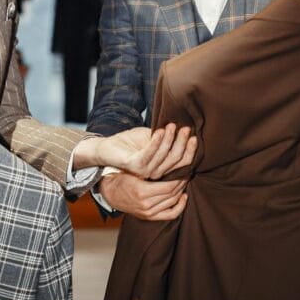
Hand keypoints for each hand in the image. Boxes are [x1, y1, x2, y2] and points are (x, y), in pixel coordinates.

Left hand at [74, 123, 196, 178]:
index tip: (194, 135)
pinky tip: (160, 131)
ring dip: (170, 139)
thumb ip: (166, 139)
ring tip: (172, 126)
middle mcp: (155, 173)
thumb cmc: (130, 143)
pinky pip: (149, 154)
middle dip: (182, 143)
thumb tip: (185, 131)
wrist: (106, 147)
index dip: (189, 150)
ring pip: (164, 156)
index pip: (182, 162)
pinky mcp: (135, 166)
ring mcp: (145, 171)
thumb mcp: (152, 139)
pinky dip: (156, 142)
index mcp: (161, 168)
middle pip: (175, 159)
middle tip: (186, 128)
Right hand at [99, 172, 187, 220]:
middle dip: (182, 181)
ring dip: (181, 190)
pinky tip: (183, 197)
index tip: (183, 166)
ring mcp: (148, 212)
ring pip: (172, 201)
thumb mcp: (134, 169)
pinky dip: (180, 207)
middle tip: (187, 171)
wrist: (111, 193)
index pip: (169, 186)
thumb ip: (150, 167)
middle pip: (172, 193)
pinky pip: (170, 214)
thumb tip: (169, 157)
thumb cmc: (122, 177)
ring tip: (184, 179)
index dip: (179, 176)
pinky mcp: (150, 217)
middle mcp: (146, 204)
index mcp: (141, 191)